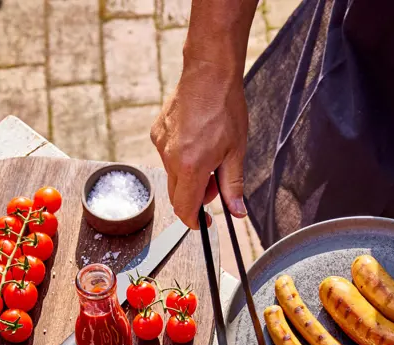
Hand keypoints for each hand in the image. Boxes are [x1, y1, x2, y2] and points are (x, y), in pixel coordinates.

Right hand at [152, 61, 248, 228]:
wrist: (209, 74)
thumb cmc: (225, 109)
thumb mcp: (236, 152)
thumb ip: (233, 185)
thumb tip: (237, 212)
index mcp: (191, 166)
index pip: (184, 208)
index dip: (194, 220)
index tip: (203, 222)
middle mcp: (171, 158)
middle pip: (177, 194)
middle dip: (195, 197)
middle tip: (215, 181)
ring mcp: (161, 144)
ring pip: (172, 175)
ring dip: (189, 175)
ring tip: (208, 154)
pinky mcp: (157, 132)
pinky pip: (167, 155)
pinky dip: (180, 157)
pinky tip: (195, 140)